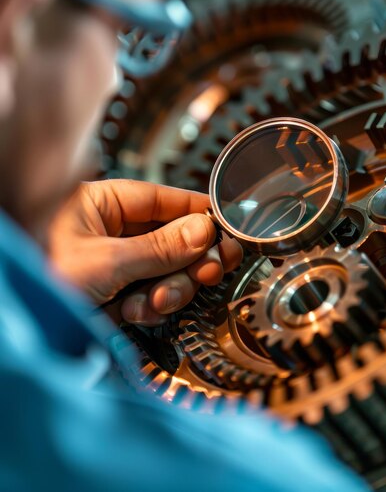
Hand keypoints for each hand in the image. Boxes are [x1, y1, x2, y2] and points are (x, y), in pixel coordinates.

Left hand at [48, 180, 242, 324]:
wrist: (23, 324)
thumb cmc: (39, 276)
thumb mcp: (105, 261)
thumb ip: (159, 248)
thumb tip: (203, 230)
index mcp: (102, 205)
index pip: (161, 198)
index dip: (195, 211)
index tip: (225, 223)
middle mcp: (111, 231)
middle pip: (171, 237)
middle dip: (187, 259)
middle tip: (209, 269)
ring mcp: (116, 264)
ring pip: (166, 269)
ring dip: (169, 288)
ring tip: (154, 300)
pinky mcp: (117, 293)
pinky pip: (152, 293)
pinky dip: (152, 305)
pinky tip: (136, 312)